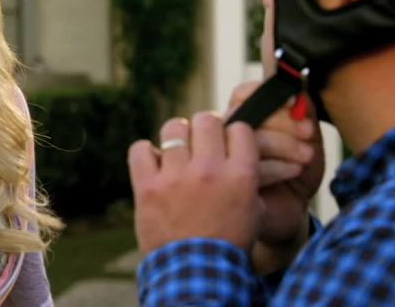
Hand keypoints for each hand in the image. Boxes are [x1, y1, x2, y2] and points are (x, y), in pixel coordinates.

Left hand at [128, 113, 262, 253]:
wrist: (197, 273)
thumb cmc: (228, 243)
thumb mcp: (253, 209)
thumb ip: (247, 175)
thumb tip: (240, 148)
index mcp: (241, 174)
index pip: (238, 127)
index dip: (232, 133)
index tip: (226, 143)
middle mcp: (210, 170)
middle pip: (206, 120)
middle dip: (204, 129)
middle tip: (201, 144)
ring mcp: (177, 177)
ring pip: (174, 128)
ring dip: (176, 138)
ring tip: (176, 152)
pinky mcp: (148, 187)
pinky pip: (140, 149)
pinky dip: (145, 153)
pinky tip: (153, 164)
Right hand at [228, 82, 324, 273]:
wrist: (289, 214)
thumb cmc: (294, 173)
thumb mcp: (305, 140)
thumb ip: (302, 113)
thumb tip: (300, 91)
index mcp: (242, 119)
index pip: (243, 94)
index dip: (265, 93)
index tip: (295, 102)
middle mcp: (227, 136)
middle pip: (243, 113)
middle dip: (280, 120)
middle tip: (307, 131)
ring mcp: (223, 159)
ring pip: (243, 137)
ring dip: (282, 143)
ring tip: (307, 156)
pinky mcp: (227, 183)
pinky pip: (246, 166)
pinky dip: (277, 166)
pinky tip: (295, 171)